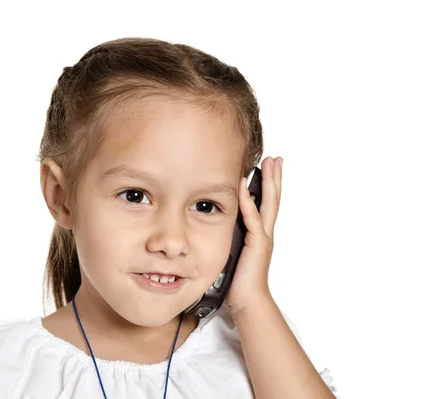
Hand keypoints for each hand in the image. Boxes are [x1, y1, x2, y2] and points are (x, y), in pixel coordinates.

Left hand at [225, 156, 282, 313]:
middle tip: (275, 158)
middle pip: (272, 199)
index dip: (268, 185)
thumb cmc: (238, 280)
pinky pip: (252, 219)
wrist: (248, 300)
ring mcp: (263, 238)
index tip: (268, 167)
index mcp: (260, 234)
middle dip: (274, 178)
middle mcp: (265, 233)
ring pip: (268, 204)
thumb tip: (218, 224)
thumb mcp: (234, 252)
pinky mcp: (257, 244)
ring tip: (270, 165)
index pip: (265, 204)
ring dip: (269, 183)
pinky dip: (248, 202)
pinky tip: (245, 187)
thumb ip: (231, 237)